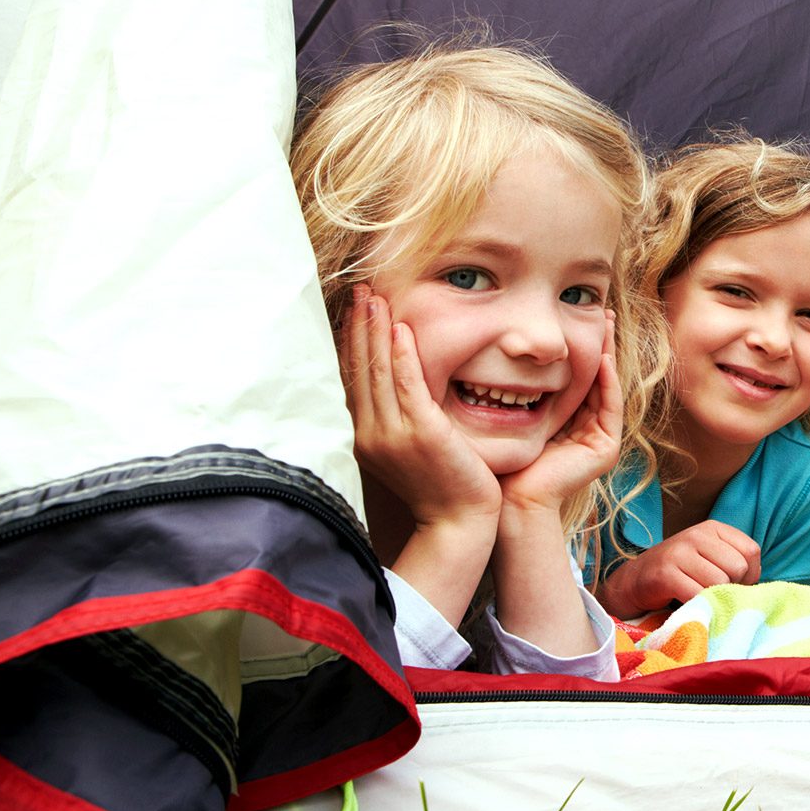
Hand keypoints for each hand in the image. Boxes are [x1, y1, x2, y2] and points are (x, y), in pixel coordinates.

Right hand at [343, 286, 500, 528]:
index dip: (351, 341)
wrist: (458, 521)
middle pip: (359, 369)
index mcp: (363, 436)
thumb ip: (393, 417)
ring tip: (374, 296)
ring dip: (374, 330)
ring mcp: (393, 434)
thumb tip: (386, 383)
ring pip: (378, 371)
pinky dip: (400, 355)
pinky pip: (407, 386)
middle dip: (358, 326)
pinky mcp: (420, 434)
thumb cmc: (440, 484)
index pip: (352, 378)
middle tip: (360, 288)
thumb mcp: (406, 447)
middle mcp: (370, 433)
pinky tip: (398, 328)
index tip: (353, 309)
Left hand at [499, 309, 622, 514]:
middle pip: (596, 377)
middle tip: (599, 309)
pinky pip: (610, 405)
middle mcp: (585, 430)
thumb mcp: (506, 415)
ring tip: (606, 323)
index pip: (574, 377)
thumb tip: (489, 351)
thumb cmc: (500, 462)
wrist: (509, 501)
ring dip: (608, 353)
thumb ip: (508, 389)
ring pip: (607, 386)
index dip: (577, 346)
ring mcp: (598, 439)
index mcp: (564, 424)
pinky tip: (602, 356)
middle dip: (598, 343)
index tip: (574, 314)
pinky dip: (608, 380)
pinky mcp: (605, 448)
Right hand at [596, 519, 761, 617]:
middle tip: (715, 592)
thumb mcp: (710, 558)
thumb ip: (735, 563)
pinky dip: (698, 605)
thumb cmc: (681, 573)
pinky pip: (697, 594)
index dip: (749, 574)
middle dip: (731, 586)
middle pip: (737, 567)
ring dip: (713, 597)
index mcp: (713, 528)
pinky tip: (688, 603)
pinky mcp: (665, 574)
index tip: (733, 583)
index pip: (751, 551)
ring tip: (700, 596)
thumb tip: (758, 584)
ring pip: (719, 582)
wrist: (635, 581)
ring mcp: (679, 552)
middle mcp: (696, 534)